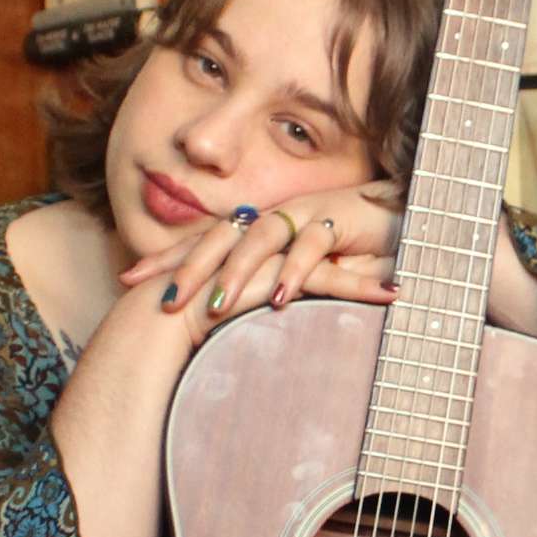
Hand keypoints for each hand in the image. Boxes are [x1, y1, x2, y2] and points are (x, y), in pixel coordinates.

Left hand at [117, 185, 403, 333]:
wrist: (407, 214)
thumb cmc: (356, 248)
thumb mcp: (305, 271)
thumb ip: (270, 288)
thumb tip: (226, 322)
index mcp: (262, 225)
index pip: (205, 239)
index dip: (168, 258)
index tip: (129, 280)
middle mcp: (277, 214)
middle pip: (222, 235)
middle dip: (191, 266)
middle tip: (166, 299)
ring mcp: (307, 213)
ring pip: (261, 238)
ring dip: (238, 272)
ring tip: (216, 305)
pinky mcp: (340, 220)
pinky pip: (312, 246)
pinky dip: (295, 271)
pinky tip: (281, 297)